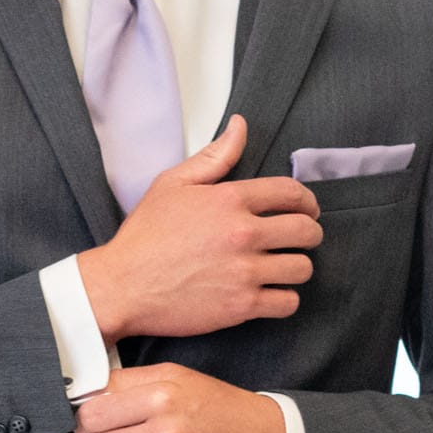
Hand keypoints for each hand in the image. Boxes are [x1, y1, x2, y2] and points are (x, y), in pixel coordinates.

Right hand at [74, 113, 320, 342]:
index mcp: (229, 199)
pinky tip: (273, 295)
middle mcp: (243, 233)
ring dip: (298, 268)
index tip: (308, 210)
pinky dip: (286, 300)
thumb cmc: (145, 236)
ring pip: (302, 269)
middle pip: (305, 231)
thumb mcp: (173, 184)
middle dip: (310, 234)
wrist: (122, 286)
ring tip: (286, 269)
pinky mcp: (241, 305)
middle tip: (302, 240)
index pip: (291, 193)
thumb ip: (214, 156)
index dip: (307, 201)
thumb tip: (241, 126)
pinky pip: (287, 303)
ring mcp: (244, 271)